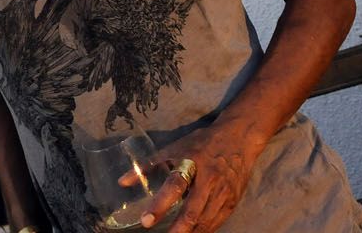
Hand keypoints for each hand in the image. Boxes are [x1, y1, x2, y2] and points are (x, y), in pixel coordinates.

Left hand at [118, 123, 261, 232]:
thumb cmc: (202, 143)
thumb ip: (148, 166)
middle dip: (177, 230)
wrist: (240, 138)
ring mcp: (223, 193)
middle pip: (193, 212)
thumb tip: (122, 182)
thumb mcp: (174, 148)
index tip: (146, 221)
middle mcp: (209, 180)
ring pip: (205, 222)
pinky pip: (216, 222)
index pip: (174, 187)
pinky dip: (203, 231)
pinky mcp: (232, 201)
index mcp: (192, 164)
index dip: (159, 206)